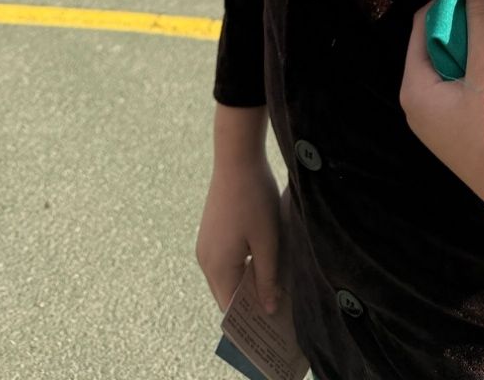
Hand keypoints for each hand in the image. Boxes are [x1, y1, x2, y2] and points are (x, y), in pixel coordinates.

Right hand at [196, 149, 281, 313]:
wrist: (236, 158)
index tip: (271, 325)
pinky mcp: (210, 233)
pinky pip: (225, 261)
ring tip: (275, 286)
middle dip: (251, 302)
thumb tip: (268, 309)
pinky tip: (262, 262)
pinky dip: (241, 267)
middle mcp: (205, 261)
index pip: (230, 308)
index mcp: (217, 267)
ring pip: (227, 277)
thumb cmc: (255, 199)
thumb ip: (267, 278)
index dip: (250, 319)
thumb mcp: (268, 241)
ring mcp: (205, 246)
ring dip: (247, 283)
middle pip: (228, 293)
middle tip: (278, 307)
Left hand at [399, 0, 483, 229]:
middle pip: (441, 43)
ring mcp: (448, 118)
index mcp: (415, 90)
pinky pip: (473, 79)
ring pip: (460, 61)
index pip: (423, 26)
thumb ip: (483, 19)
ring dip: (482, 38)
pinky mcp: (471, 126)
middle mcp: (424, 104)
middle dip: (467, 17)